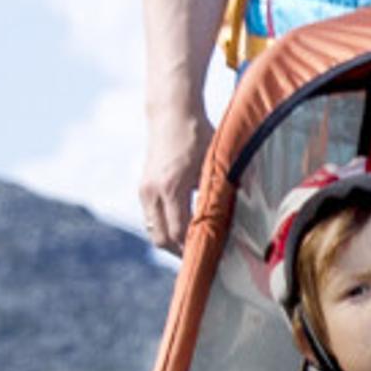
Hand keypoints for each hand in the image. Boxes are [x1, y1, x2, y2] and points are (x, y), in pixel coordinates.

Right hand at [139, 108, 211, 254]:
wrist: (171, 112)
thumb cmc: (199, 135)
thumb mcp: (213, 165)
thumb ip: (215, 194)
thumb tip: (226, 222)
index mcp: (171, 188)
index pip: (178, 232)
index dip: (193, 248)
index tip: (211, 257)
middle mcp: (153, 192)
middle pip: (161, 238)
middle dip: (180, 252)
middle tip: (202, 257)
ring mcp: (145, 189)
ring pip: (154, 230)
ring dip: (171, 241)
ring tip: (194, 246)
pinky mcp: (144, 186)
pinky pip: (152, 217)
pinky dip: (165, 227)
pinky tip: (183, 227)